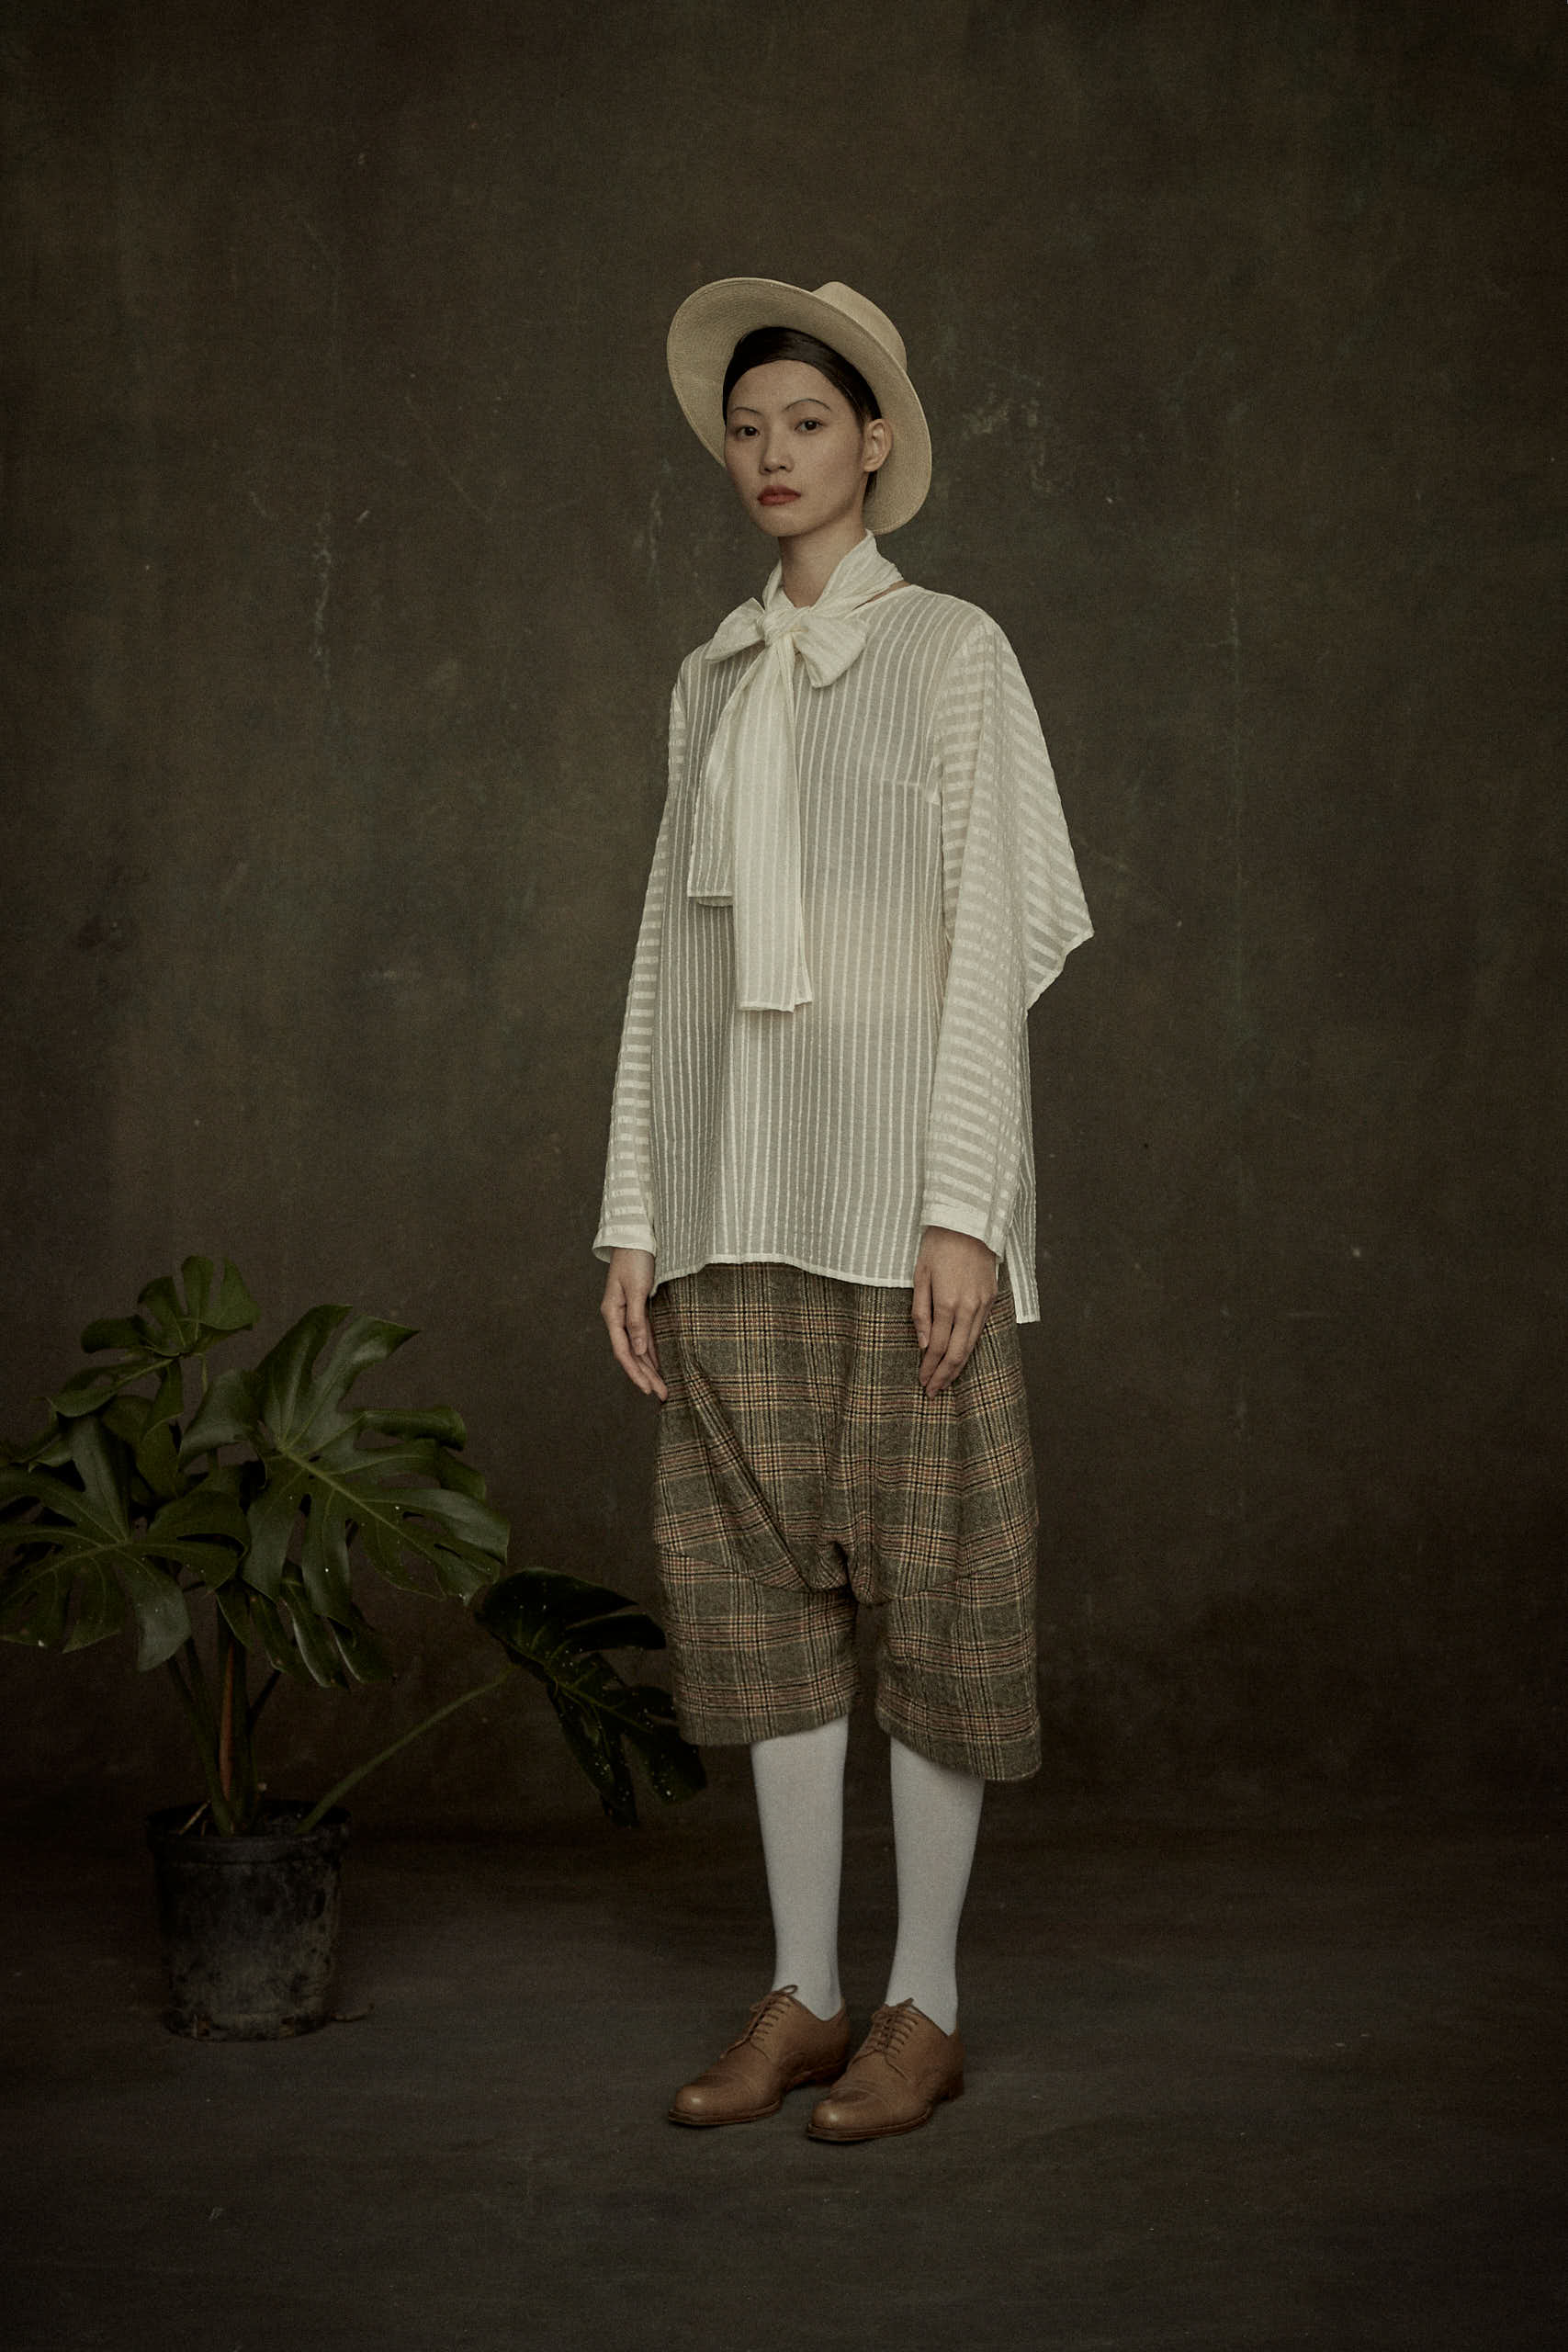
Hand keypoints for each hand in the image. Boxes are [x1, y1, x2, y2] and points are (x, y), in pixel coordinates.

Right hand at [600, 1248, 667, 1399]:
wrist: (637, 1235)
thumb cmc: (635, 1259)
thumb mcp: (636, 1289)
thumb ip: (637, 1320)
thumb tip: (639, 1349)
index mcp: (612, 1314)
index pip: (623, 1351)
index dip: (635, 1372)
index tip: (647, 1389)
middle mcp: (618, 1317)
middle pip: (631, 1353)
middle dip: (646, 1375)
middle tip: (662, 1395)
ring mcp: (628, 1313)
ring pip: (639, 1347)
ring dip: (650, 1367)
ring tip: (662, 1386)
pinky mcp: (639, 1307)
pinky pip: (646, 1335)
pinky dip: (653, 1350)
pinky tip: (660, 1363)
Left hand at [911, 1227, 997, 1396]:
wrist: (970, 1222)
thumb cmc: (938, 1245)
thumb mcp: (920, 1275)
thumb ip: (920, 1312)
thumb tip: (923, 1344)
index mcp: (947, 1303)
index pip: (938, 1347)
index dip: (930, 1368)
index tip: (923, 1382)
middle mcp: (969, 1308)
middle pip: (958, 1353)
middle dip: (945, 1375)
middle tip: (934, 1392)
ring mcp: (983, 1304)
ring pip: (972, 1344)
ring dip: (959, 1366)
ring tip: (946, 1380)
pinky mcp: (992, 1297)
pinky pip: (980, 1329)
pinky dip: (970, 1347)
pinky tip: (961, 1356)